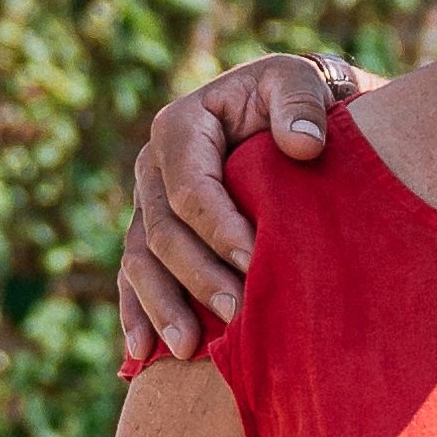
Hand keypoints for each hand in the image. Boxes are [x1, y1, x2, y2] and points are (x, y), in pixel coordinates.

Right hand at [116, 53, 370, 364]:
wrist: (290, 119)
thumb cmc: (297, 102)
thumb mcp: (300, 82)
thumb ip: (301, 105)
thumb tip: (301, 146)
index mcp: (181, 126)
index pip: (190, 188)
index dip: (219, 229)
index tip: (256, 263)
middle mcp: (152, 166)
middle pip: (162, 232)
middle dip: (198, 278)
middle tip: (237, 316)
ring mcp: (147, 204)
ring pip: (140, 261)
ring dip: (162, 307)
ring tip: (188, 349)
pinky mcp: (152, 235)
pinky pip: (134, 278)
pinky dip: (137, 315)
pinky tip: (144, 354)